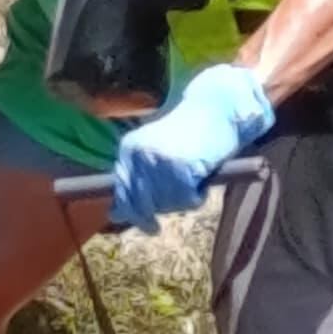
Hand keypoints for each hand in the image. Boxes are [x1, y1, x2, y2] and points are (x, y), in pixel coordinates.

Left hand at [107, 62, 274, 229]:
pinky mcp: (182, 169)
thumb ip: (136, 179)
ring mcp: (161, 162)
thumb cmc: (189, 131)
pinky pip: (188, 201)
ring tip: (194, 178)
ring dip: (183, 200)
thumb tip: (115, 215)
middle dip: (161, 209)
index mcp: (129, 147)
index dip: (133, 212)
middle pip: (143, 204)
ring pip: (166, 205)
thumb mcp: (155, 150)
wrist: (217, 108)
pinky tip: (202, 177)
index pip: (122, 190)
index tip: (149, 224)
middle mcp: (141, 155)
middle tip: (181, 197)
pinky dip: (198, 197)